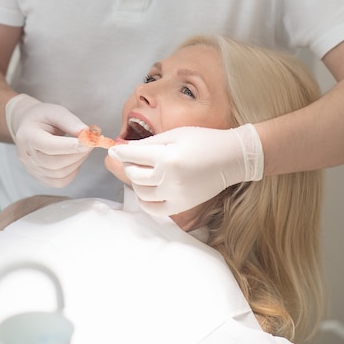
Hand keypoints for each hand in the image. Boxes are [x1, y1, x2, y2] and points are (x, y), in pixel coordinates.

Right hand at [6, 94, 91, 186]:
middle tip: (90, 143)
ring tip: (83, 148)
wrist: (28, 126)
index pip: (49, 146)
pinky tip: (75, 159)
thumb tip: (87, 134)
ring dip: (78, 162)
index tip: (88, 142)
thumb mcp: (56, 111)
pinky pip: (60, 182)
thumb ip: (71, 122)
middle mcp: (26, 156)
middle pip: (55, 163)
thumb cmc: (42, 117)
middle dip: (78, 154)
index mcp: (27, 136)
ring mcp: (31, 169)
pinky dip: (72, 172)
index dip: (71, 146)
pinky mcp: (39, 177)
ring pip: (60, 174)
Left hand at [108, 124, 263, 215]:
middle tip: (132, 158)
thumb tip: (127, 148)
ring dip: (136, 181)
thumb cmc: (204, 141)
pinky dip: (145, 200)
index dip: (120, 152)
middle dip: (128, 164)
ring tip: (143, 171)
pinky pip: (153, 209)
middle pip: (134, 175)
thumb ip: (150, 143)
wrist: (230, 158)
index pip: (133, 155)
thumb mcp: (176, 135)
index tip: (113, 150)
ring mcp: (175, 195)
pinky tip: (147, 189)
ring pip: (141, 192)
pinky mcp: (181, 206)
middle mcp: (169, 178)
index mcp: (167, 157)